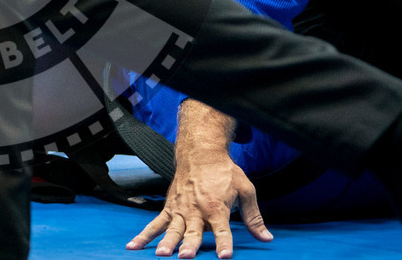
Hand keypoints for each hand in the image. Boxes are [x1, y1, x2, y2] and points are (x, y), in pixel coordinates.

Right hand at [126, 152, 270, 258]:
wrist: (200, 152)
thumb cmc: (224, 171)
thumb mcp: (245, 190)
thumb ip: (254, 217)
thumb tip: (266, 238)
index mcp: (217, 207)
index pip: (222, 230)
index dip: (223, 243)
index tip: (224, 256)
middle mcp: (197, 210)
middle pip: (193, 232)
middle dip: (189, 245)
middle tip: (185, 257)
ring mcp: (180, 210)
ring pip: (172, 229)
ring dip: (167, 242)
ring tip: (161, 255)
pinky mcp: (169, 208)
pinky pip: (155, 223)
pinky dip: (144, 235)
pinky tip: (134, 246)